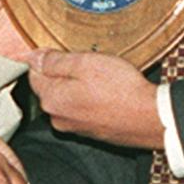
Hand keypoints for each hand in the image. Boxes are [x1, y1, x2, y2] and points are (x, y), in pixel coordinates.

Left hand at [26, 49, 163, 148]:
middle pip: (50, 87)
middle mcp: (57, 117)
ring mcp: (74, 127)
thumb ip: (55, 60)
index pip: (33, 73)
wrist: (150, 118)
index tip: (62, 51)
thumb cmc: (120, 90)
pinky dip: (90, 99)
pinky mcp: (90, 131)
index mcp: (51, 99)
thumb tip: (33, 57)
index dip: (46, 58)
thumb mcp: (85, 63)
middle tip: (88, 63)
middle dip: (64, 72)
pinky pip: (81, 109)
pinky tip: (107, 92)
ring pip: (66, 98)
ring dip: (78, 86)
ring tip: (101, 78)